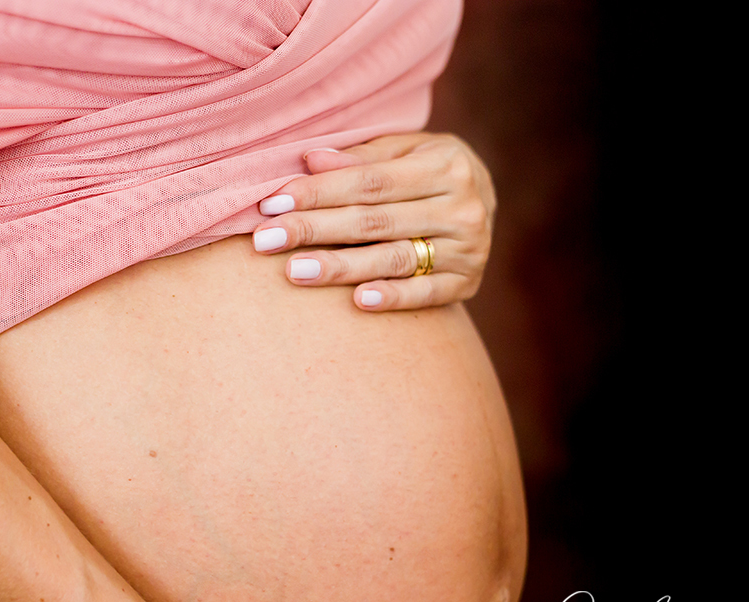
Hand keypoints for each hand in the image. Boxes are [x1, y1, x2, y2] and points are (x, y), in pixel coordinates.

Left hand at [252, 133, 495, 311]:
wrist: (482, 204)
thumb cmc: (425, 173)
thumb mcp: (402, 153)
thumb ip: (359, 158)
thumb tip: (310, 158)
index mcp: (446, 164)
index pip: (370, 181)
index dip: (319, 192)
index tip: (271, 203)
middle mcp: (462, 206)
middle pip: (375, 221)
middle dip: (315, 229)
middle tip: (266, 240)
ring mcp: (469, 248)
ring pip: (395, 258)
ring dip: (341, 267)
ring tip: (295, 271)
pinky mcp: (468, 282)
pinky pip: (426, 294)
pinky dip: (393, 297)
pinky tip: (358, 301)